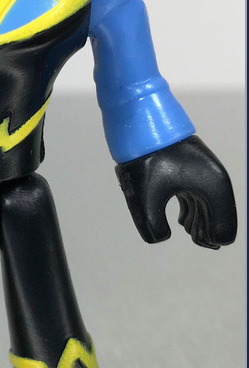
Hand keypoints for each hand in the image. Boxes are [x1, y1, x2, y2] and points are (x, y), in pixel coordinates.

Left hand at [115, 136, 236, 248]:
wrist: (143, 125)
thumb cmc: (147, 158)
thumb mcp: (147, 196)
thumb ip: (152, 224)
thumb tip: (159, 238)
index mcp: (213, 186)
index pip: (224, 226)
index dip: (212, 238)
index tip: (196, 241)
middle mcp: (213, 180)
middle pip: (218, 217)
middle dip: (207, 232)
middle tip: (196, 241)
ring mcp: (202, 174)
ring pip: (207, 207)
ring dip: (199, 223)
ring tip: (191, 234)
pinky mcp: (189, 171)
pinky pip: (197, 197)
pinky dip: (192, 211)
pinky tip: (183, 222)